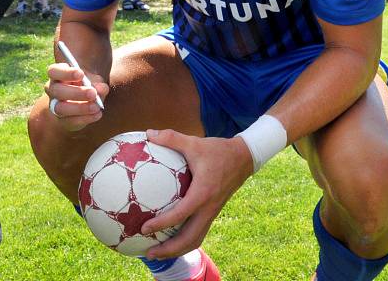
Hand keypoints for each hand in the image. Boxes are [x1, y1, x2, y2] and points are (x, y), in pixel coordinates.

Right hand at [45, 62, 108, 130]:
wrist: (83, 101)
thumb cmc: (87, 84)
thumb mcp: (94, 80)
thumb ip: (98, 83)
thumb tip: (101, 89)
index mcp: (57, 74)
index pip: (54, 71)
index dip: (66, 73)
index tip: (81, 74)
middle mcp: (52, 89)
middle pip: (57, 90)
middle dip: (76, 92)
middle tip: (93, 93)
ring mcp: (54, 106)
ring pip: (60, 108)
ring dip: (79, 108)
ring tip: (96, 106)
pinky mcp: (62, 121)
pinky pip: (70, 121)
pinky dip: (85, 118)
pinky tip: (97, 114)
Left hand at [140, 130, 253, 258]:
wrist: (244, 158)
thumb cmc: (217, 150)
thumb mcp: (194, 142)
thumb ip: (171, 138)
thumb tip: (148, 133)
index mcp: (203, 193)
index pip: (180, 215)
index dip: (162, 224)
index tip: (144, 228)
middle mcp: (208, 208)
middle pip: (190, 239)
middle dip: (170, 250)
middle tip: (149, 254)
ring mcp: (212, 212)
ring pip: (196, 239)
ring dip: (178, 249)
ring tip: (158, 253)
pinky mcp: (213, 212)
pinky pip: (199, 232)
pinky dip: (185, 240)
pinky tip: (170, 237)